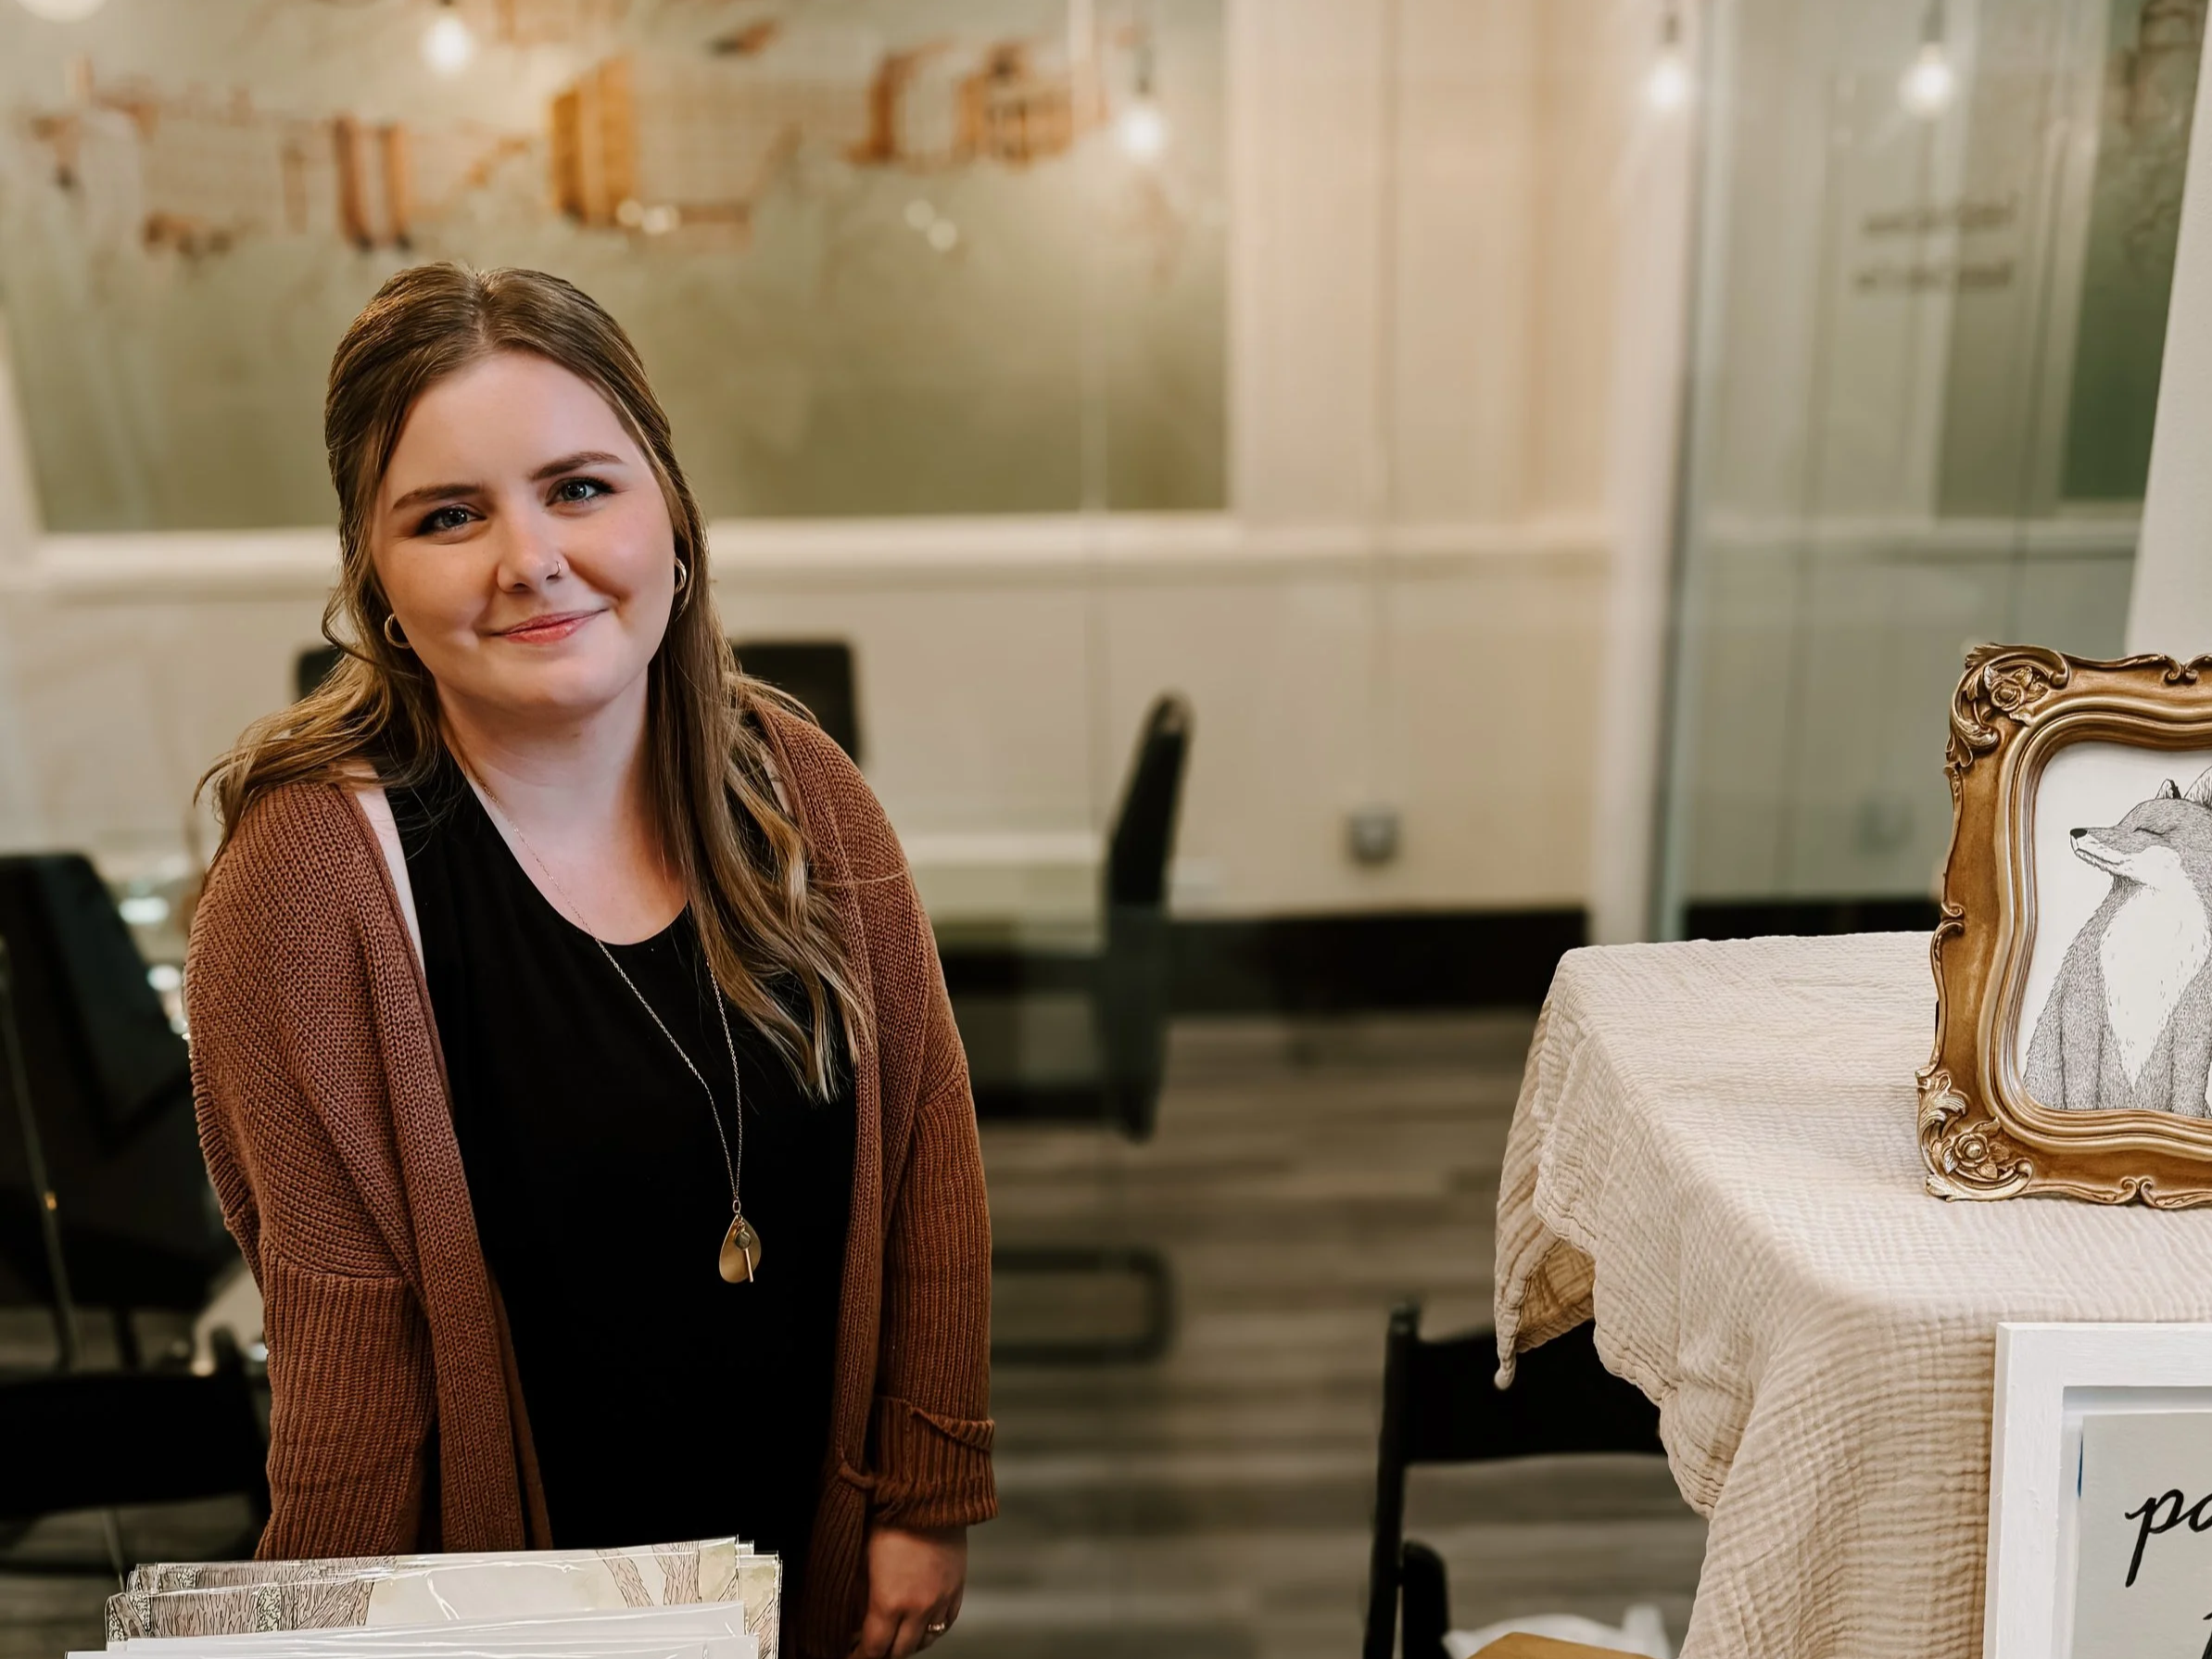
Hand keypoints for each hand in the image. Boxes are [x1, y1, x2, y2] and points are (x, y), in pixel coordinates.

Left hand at [850, 1524, 966, 1657]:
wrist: (928, 1496)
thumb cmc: (890, 1521)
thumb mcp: (862, 1560)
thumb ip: (859, 1596)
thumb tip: (854, 1619)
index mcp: (889, 1602)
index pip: (874, 1648)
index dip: (860, 1656)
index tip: (852, 1654)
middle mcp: (918, 1608)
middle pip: (900, 1651)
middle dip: (883, 1653)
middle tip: (872, 1646)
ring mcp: (941, 1600)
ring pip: (926, 1641)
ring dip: (908, 1644)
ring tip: (896, 1636)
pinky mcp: (957, 1589)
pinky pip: (946, 1624)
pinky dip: (932, 1630)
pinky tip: (921, 1625)